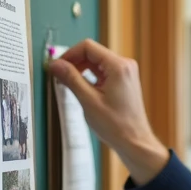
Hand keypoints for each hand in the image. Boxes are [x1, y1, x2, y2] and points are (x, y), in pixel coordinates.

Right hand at [49, 39, 169, 184]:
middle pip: (93, 53)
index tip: (56, 66)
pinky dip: (90, 77)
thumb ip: (71, 79)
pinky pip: (103, 72)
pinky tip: (81, 89)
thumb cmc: (116, 126)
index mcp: (118, 66)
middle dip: (74, 63)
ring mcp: (126, 74)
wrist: (135, 143)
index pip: (88, 47)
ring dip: (81, 70)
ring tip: (68, 84)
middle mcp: (125, 66)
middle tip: (59, 76)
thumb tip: (55, 64)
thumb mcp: (88, 101)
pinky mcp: (124, 82)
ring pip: (97, 63)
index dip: (69, 54)